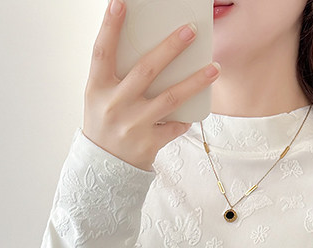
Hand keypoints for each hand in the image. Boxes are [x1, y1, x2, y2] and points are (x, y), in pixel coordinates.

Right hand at [83, 0, 220, 170]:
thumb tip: (153, 48)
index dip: (110, 27)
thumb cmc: (105, 122)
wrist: (104, 166)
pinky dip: (185, 118)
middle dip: (171, 48)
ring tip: (214, 68)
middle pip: (146, 70)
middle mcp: (115, 104)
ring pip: (170, 97)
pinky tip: (194, 112)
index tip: (121, 3)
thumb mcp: (101, 96)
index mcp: (98, 88)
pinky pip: (175, 126)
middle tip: (191, 30)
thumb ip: (118, 74)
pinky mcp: (149, 143)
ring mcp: (133, 124)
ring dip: (195, 81)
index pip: (102, 51)